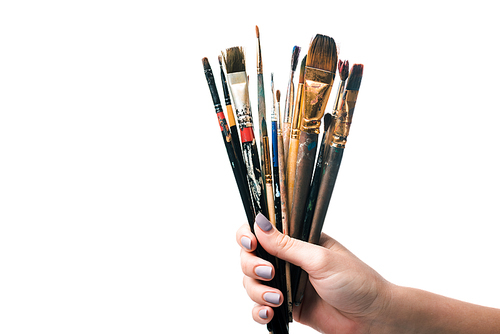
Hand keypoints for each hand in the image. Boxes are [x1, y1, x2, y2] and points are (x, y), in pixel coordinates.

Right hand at [236, 213, 391, 333]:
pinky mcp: (287, 306)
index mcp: (297, 240)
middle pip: (250, 257)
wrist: (373, 318)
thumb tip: (259, 224)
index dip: (248, 235)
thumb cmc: (357, 282)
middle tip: (269, 274)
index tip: (250, 244)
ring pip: (251, 283)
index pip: (263, 230)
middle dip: (252, 266)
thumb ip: (287, 245)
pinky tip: (269, 313)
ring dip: (257, 291)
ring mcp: (286, 283)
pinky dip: (259, 310)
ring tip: (278, 299)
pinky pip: (260, 307)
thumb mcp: (320, 259)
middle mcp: (288, 259)